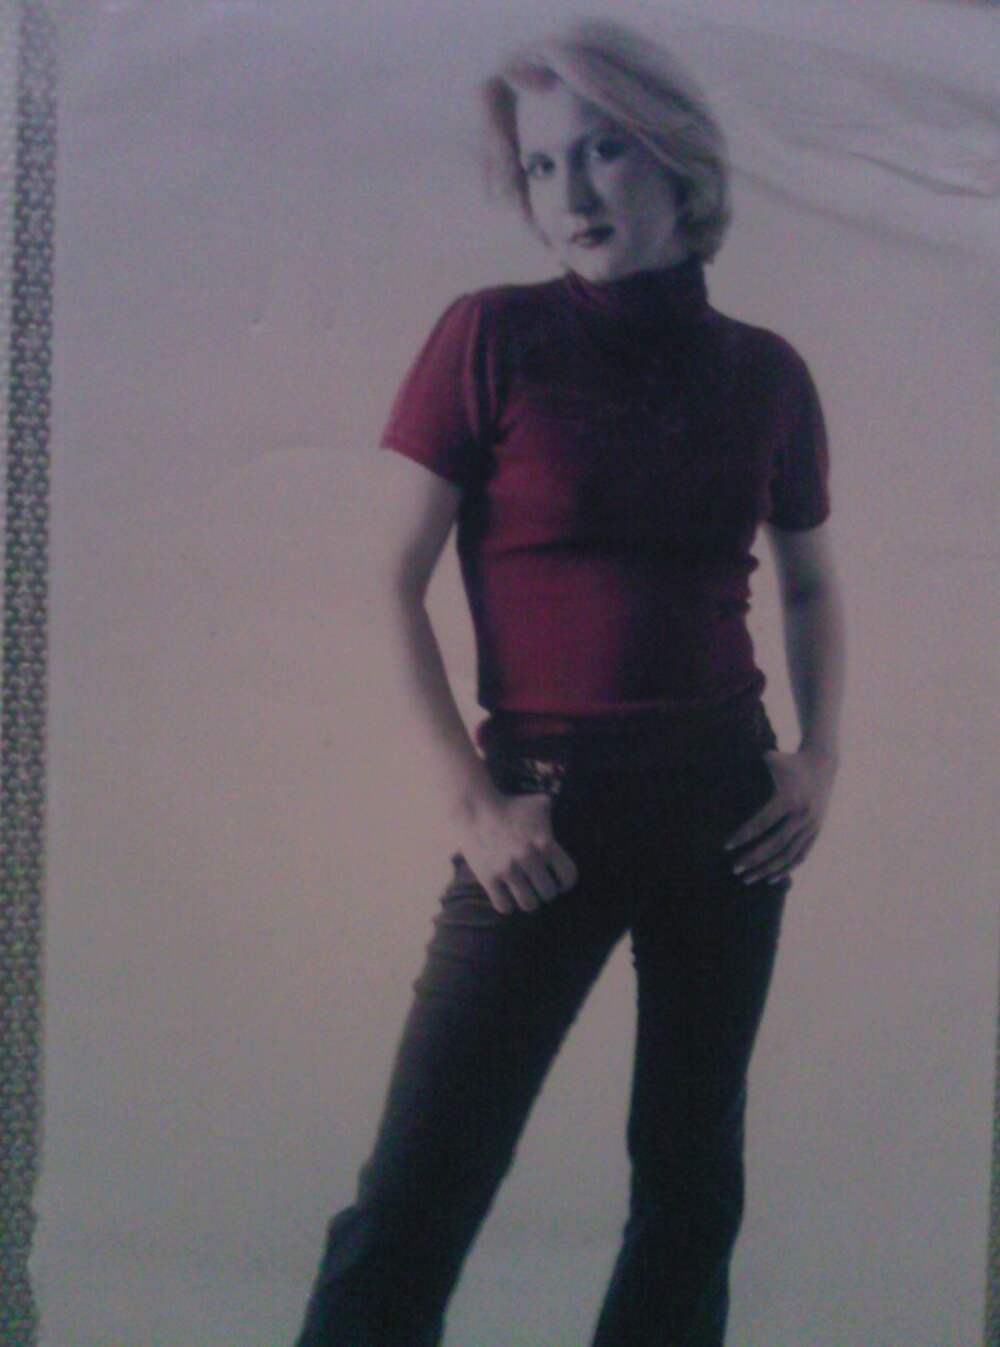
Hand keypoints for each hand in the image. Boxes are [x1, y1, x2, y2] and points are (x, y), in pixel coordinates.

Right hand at [454, 786, 578, 915]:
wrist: (474, 808)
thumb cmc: (510, 806)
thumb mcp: (538, 803)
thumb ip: (557, 813)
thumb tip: (574, 808)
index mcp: (545, 843)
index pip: (569, 877)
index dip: (566, 883)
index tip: (559, 883)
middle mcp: (528, 858)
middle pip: (549, 894)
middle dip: (545, 891)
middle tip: (538, 886)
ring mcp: (508, 870)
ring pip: (529, 905)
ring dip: (528, 901)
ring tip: (525, 894)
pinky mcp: (489, 877)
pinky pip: (504, 906)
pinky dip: (507, 905)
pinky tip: (506, 896)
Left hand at [724, 747, 837, 886]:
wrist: (822, 763)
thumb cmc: (788, 761)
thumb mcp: (770, 759)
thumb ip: (748, 766)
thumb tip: (718, 769)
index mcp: (789, 798)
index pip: (762, 822)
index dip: (743, 836)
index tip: (726, 847)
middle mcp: (802, 815)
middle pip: (775, 844)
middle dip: (753, 858)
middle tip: (734, 869)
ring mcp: (811, 825)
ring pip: (789, 855)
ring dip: (768, 869)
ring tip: (747, 879)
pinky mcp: (816, 831)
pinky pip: (801, 855)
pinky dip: (786, 869)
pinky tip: (770, 879)